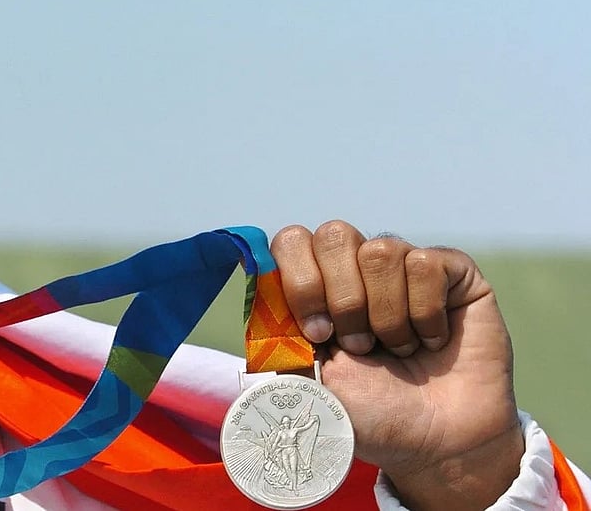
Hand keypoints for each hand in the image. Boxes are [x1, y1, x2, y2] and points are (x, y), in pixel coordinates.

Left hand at [270, 221, 523, 510]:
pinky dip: (426, 313)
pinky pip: (427, 264)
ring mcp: (402, 266)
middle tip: (359, 346)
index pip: (290, 241)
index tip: (317, 333)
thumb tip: (229, 334)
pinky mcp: (450, 271)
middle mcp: (356, 267)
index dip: (301, 282)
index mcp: (315, 286)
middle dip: (344, 298)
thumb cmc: (370, 415)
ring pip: (381, 251)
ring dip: (387, 316)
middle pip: (333, 235)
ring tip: (398, 350)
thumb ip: (274, 348)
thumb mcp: (308, 384)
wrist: (436, 443)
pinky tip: (431, 340)